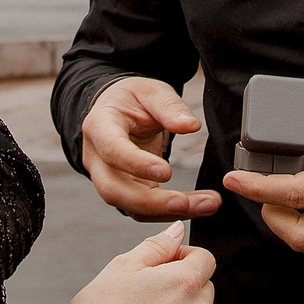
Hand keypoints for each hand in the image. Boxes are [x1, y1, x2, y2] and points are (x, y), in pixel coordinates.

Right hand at [80, 76, 219, 221]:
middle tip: (187, 202)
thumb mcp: (151, 91)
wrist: (116, 111)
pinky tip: (197, 206)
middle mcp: (97, 159)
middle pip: (115, 190)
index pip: (112, 150)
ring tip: (206, 205)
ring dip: (167, 211)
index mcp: (99, 127)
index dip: (137, 164)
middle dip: (153, 202)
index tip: (167, 172)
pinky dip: (169, 213)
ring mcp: (108, 179)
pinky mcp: (124, 192)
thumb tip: (190, 126)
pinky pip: (143, 210)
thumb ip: (169, 106)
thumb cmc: (132, 100)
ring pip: (130, 207)